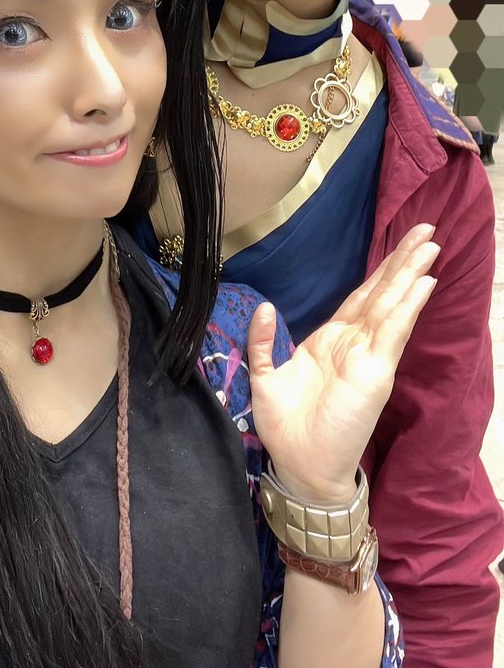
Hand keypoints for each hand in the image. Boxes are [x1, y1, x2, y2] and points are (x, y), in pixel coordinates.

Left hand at [248, 224, 439, 503]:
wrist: (300, 467)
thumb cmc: (286, 428)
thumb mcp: (265, 377)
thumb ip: (265, 341)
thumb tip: (267, 307)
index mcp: (331, 341)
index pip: (360, 296)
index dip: (379, 270)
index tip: (399, 243)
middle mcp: (354, 343)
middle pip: (383, 292)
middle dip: (403, 260)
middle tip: (427, 228)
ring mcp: (369, 356)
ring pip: (393, 304)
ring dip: (411, 274)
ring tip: (431, 244)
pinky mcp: (376, 371)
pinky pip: (393, 330)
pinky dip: (408, 305)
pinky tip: (423, 283)